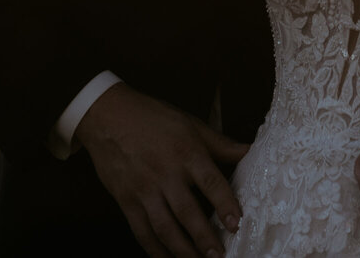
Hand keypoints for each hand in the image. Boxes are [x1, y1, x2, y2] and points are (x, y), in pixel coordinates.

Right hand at [74, 84, 248, 257]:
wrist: (108, 115)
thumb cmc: (153, 118)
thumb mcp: (191, 124)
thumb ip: (221, 144)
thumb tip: (251, 152)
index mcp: (186, 151)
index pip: (210, 182)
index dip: (224, 204)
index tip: (235, 224)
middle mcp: (165, 172)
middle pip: (187, 211)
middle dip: (204, 237)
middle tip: (219, 256)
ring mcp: (144, 189)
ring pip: (164, 227)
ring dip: (182, 250)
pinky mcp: (126, 200)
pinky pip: (142, 231)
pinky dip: (155, 250)